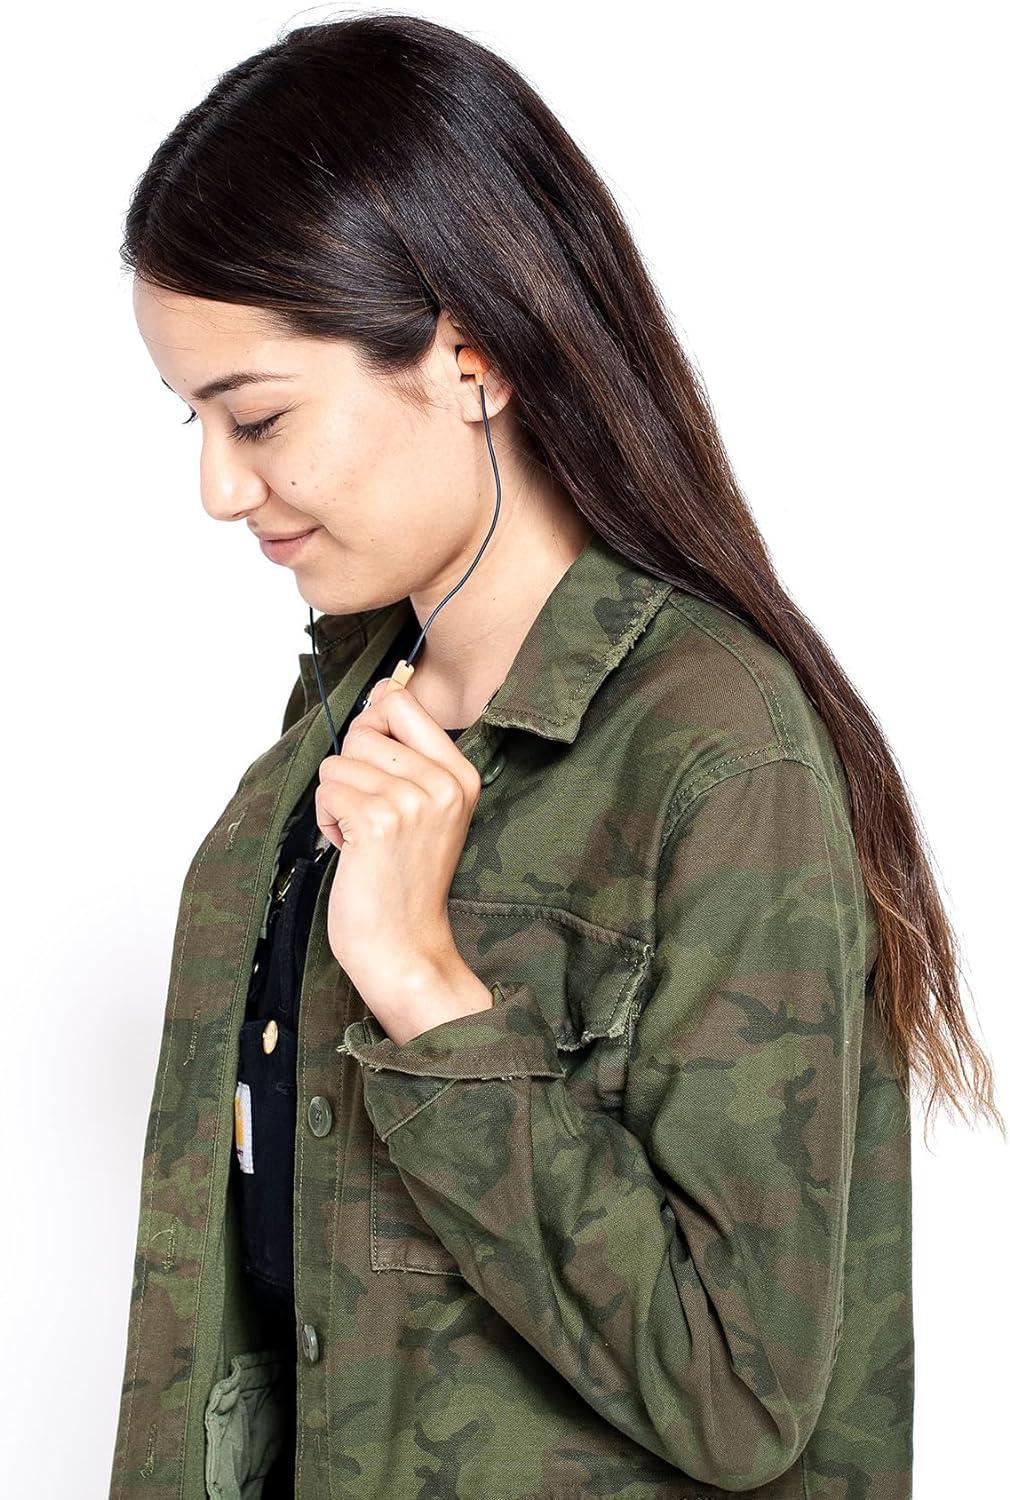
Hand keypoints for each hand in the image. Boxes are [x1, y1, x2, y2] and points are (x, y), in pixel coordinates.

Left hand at [315, 674, 484, 1033]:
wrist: (405, 948)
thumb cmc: (404, 882)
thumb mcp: (425, 809)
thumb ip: (407, 753)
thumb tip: (383, 691)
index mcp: (461, 775)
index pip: (402, 704)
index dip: (372, 729)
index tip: (375, 769)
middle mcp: (443, 783)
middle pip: (364, 729)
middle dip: (351, 769)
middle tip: (370, 815)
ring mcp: (412, 801)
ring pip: (338, 762)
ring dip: (336, 800)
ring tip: (362, 838)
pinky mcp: (377, 821)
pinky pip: (327, 790)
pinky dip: (327, 820)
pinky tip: (350, 850)